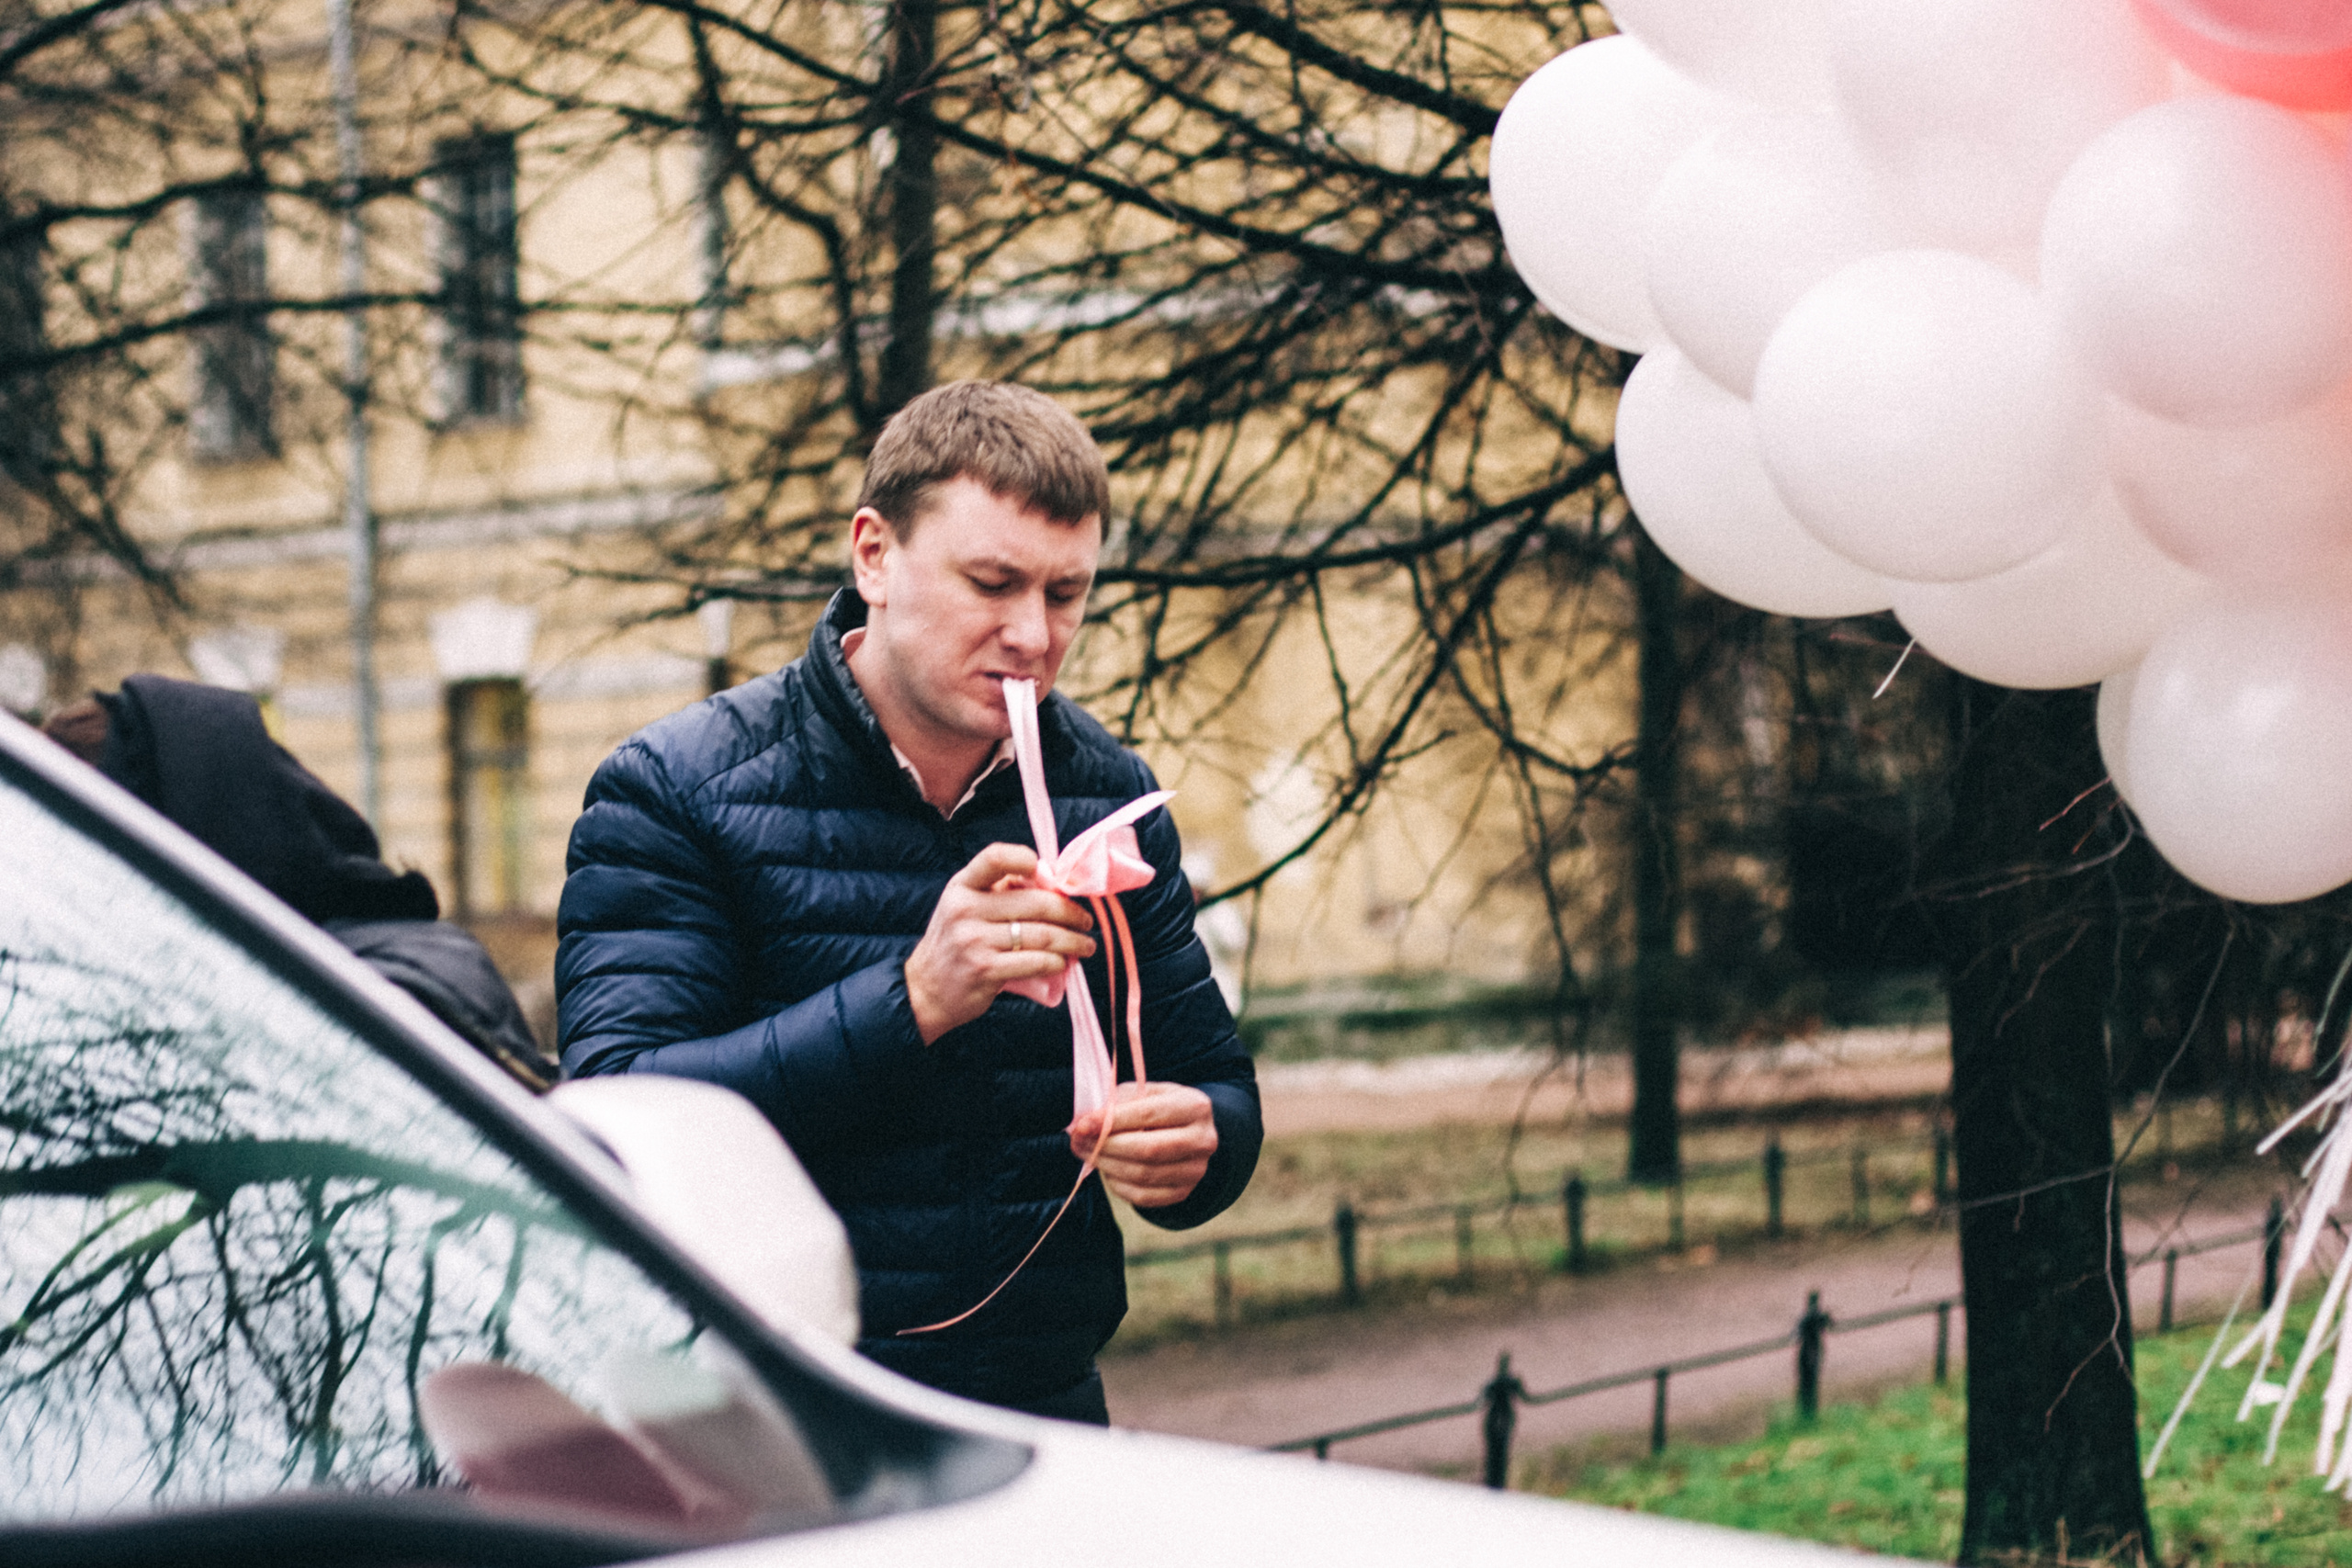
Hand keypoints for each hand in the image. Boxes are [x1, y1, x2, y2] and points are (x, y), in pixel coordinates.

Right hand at [906, 843, 1094, 1043]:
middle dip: (1070, 912)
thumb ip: (1001, 891)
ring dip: (1073, 940)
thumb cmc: (957, 943)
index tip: (1043, 871)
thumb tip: (1053, 882)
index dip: (1023, 858)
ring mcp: (974, 941)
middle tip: (1085, 921)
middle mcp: (965, 909)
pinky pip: (1035, 962)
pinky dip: (1057, 962)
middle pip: (1035, 901)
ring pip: (1042, 934)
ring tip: (1085, 944)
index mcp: (962, 885)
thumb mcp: (966, 907)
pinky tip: (1064, 962)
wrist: (926, 990)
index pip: (995, 858)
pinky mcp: (985, 970)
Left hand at [1069, 1081, 1217, 1209]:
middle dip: (1106, 1146)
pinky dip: (1118, 1185)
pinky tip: (1106, 1170)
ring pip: (1143, 1175)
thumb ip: (1117, 1103)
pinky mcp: (1183, 1192)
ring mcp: (1196, 1170)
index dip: (1111, 1121)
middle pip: (1148, 1149)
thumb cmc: (1159, 1107)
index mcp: (1195, 1106)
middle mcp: (1203, 1140)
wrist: (1188, 1132)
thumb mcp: (1144, 1093)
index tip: (1082, 1124)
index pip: (1148, 1114)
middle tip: (1079, 1141)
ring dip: (1107, 1165)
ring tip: (1086, 1153)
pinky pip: (1143, 1196)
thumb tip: (1083, 1124)